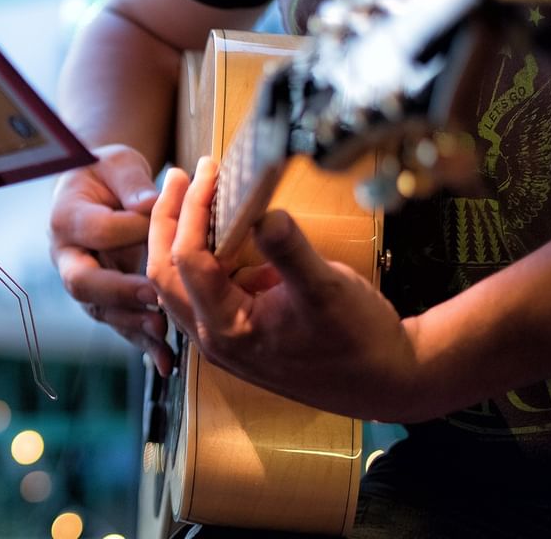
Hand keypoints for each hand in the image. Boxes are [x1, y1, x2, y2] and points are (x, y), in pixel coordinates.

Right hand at [50, 144, 173, 375]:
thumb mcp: (119, 163)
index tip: (163, 224)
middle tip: (153, 295)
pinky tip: (165, 361)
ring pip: (100, 310)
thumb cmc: (109, 172)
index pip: (96, 230)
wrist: (98, 189)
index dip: (129, 228)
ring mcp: (84, 282)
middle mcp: (67, 255)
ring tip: (162, 331)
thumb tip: (150, 202)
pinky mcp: (105, 300)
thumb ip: (132, 182)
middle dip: (118, 291)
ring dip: (132, 323)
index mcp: (66, 217)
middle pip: (82, 282)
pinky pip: (120, 324)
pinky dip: (143, 344)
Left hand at [146, 157, 421, 419]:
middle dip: (168, 221)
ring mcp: (223, 336)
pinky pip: (203, 289)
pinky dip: (203, 254)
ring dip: (179, 237)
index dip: (192, 211)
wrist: (384, 379)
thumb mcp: (327, 287)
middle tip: (180, 176)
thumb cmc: (359, 339)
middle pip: (165, 273)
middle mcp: (214, 336)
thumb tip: (262, 212)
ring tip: (190, 194)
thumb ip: (289, 250)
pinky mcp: (237, 330)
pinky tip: (221, 228)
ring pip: (179, 282)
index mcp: (227, 329)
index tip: (206, 172)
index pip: (188, 260)